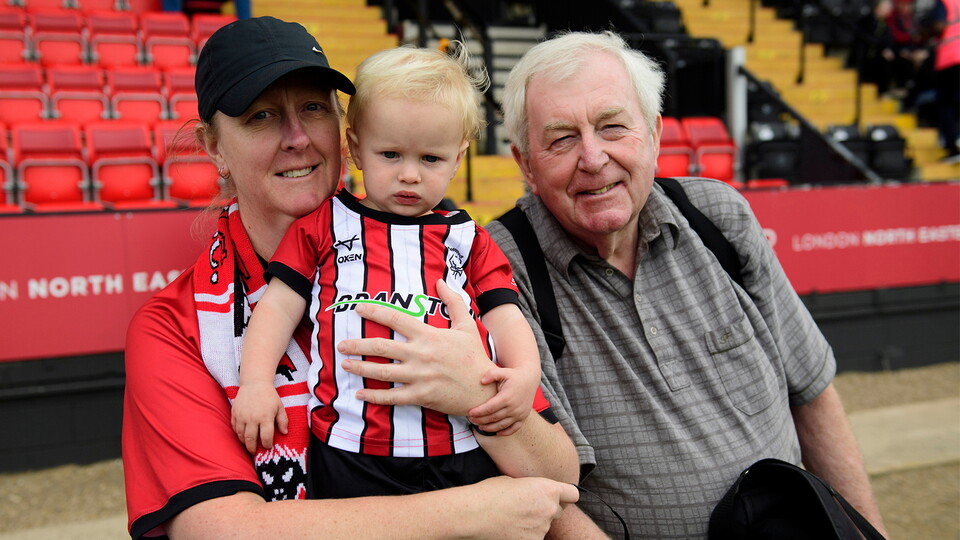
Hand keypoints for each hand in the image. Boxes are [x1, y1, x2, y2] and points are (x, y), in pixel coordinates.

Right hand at [231, 382, 287, 452]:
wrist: (254, 383)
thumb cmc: (269, 396)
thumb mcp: (280, 407)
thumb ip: (283, 421)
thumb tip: (285, 433)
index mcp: (265, 417)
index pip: (266, 437)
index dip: (267, 444)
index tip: (268, 446)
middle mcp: (252, 418)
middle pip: (251, 440)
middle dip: (253, 448)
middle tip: (255, 451)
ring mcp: (242, 416)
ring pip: (241, 436)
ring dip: (245, 442)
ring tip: (249, 444)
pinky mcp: (234, 413)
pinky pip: (234, 428)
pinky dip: (238, 434)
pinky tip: (243, 435)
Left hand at [337, 279, 496, 415]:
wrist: (485, 388)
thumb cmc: (474, 357)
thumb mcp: (467, 326)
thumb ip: (453, 302)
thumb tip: (441, 281)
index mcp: (429, 335)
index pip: (395, 319)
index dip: (374, 312)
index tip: (358, 309)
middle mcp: (420, 355)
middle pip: (381, 347)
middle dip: (357, 344)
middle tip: (341, 344)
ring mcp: (419, 377)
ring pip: (382, 372)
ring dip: (360, 368)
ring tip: (344, 364)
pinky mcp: (420, 396)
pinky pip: (392, 396)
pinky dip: (374, 396)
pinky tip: (359, 393)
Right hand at [467, 476, 579, 538]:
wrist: (474, 514)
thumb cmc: (489, 493)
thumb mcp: (515, 482)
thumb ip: (533, 489)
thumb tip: (535, 494)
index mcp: (547, 489)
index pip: (573, 494)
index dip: (565, 495)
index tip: (560, 497)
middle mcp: (549, 509)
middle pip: (558, 511)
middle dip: (547, 509)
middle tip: (528, 508)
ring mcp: (541, 529)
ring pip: (544, 526)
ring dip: (534, 523)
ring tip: (513, 518)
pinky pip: (534, 537)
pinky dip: (525, 535)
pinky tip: (510, 529)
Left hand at [468, 365, 538, 435]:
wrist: (529, 379)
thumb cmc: (514, 376)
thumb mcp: (503, 372)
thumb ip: (491, 374)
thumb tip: (482, 381)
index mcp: (507, 397)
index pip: (490, 408)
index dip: (479, 412)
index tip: (470, 413)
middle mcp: (514, 407)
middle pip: (494, 418)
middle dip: (481, 420)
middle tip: (471, 419)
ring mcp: (519, 414)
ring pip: (502, 425)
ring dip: (490, 428)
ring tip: (480, 426)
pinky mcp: (523, 417)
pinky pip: (514, 428)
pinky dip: (505, 432)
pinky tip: (496, 432)